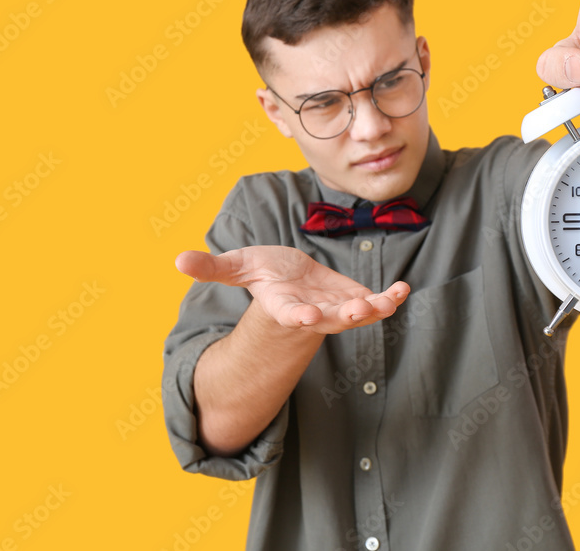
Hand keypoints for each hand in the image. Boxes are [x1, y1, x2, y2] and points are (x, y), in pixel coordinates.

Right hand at [175, 246, 408, 333]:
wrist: (290, 281)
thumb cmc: (264, 275)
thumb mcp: (239, 266)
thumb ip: (213, 267)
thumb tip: (176, 261)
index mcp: (285, 306)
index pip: (291, 315)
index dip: (298, 317)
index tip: (306, 317)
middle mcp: (314, 312)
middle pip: (331, 318)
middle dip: (345, 314)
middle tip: (358, 309)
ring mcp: (337, 308)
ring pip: (359, 314)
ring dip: (374, 308)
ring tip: (390, 298)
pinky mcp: (355, 298)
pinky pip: (377, 302)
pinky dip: (390, 297)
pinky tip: (403, 288)